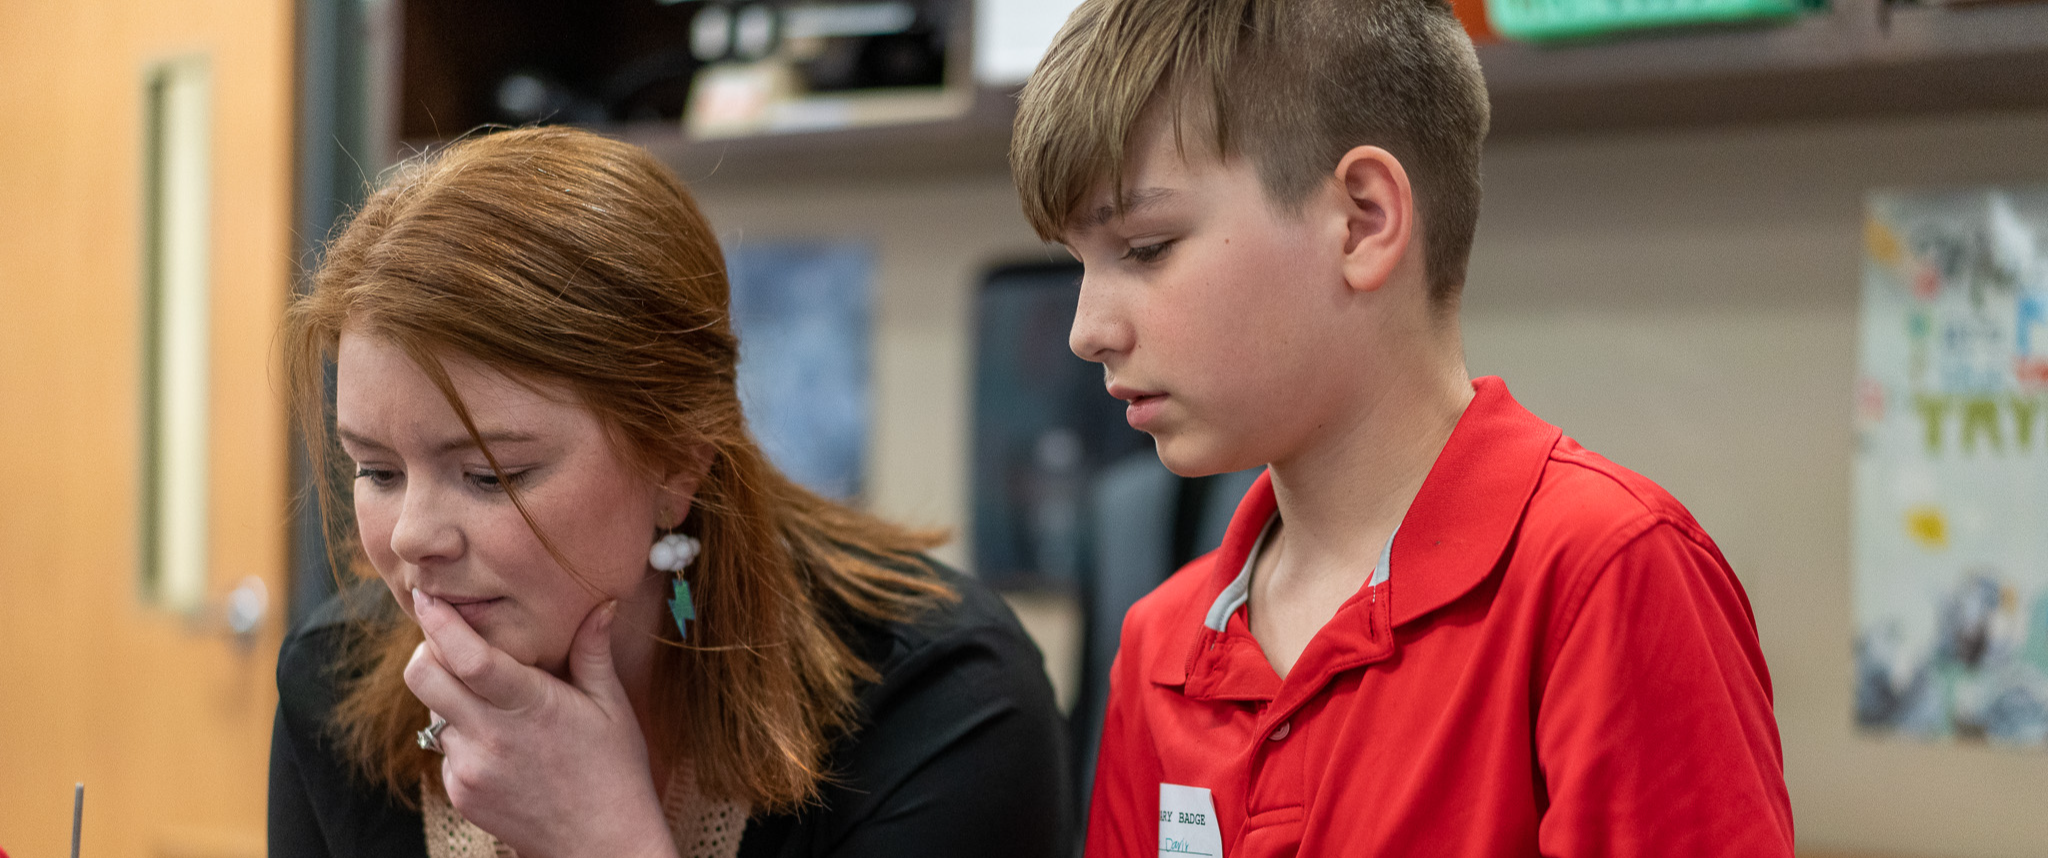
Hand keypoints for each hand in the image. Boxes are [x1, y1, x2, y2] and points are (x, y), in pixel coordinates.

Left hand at [404, 590, 677, 857]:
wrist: (601, 846)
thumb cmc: (615, 772)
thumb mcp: (612, 707)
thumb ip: (593, 652)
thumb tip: (602, 603)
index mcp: (530, 707)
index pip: (468, 656)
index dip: (440, 622)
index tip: (428, 596)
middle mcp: (491, 738)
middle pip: (423, 678)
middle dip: (427, 651)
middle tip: (450, 644)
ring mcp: (470, 769)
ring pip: (432, 713)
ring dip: (450, 697)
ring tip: (493, 704)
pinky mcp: (460, 793)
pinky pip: (446, 750)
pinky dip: (464, 736)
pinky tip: (502, 746)